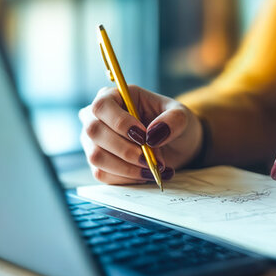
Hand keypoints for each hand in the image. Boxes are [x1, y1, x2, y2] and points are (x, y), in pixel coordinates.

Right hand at [78, 85, 202, 184]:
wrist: (176, 146)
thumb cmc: (173, 124)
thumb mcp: (182, 116)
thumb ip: (173, 120)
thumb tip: (152, 135)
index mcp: (115, 96)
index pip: (102, 106)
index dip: (120, 122)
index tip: (144, 136)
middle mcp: (98, 117)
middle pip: (94, 131)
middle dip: (125, 150)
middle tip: (151, 159)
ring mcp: (94, 141)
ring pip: (96, 156)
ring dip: (127, 167)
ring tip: (154, 168)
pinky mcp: (99, 163)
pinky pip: (103, 174)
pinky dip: (127, 178)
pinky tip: (147, 174)